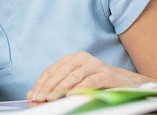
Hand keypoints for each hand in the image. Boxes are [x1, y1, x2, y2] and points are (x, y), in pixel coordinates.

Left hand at [26, 51, 148, 101]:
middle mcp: (81, 58)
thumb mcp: (73, 83)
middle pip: (60, 73)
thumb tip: (32, 94)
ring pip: (73, 76)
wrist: (124, 82)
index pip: (52, 70)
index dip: (41, 82)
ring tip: (51, 98)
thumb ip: (55, 86)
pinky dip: (79, 88)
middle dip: (48, 87)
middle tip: (40, 98)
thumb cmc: (95, 82)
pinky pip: (90, 81)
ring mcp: (94, 64)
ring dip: (60, 88)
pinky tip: (71, 95)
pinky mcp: (106, 73)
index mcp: (71, 59)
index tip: (33, 95)